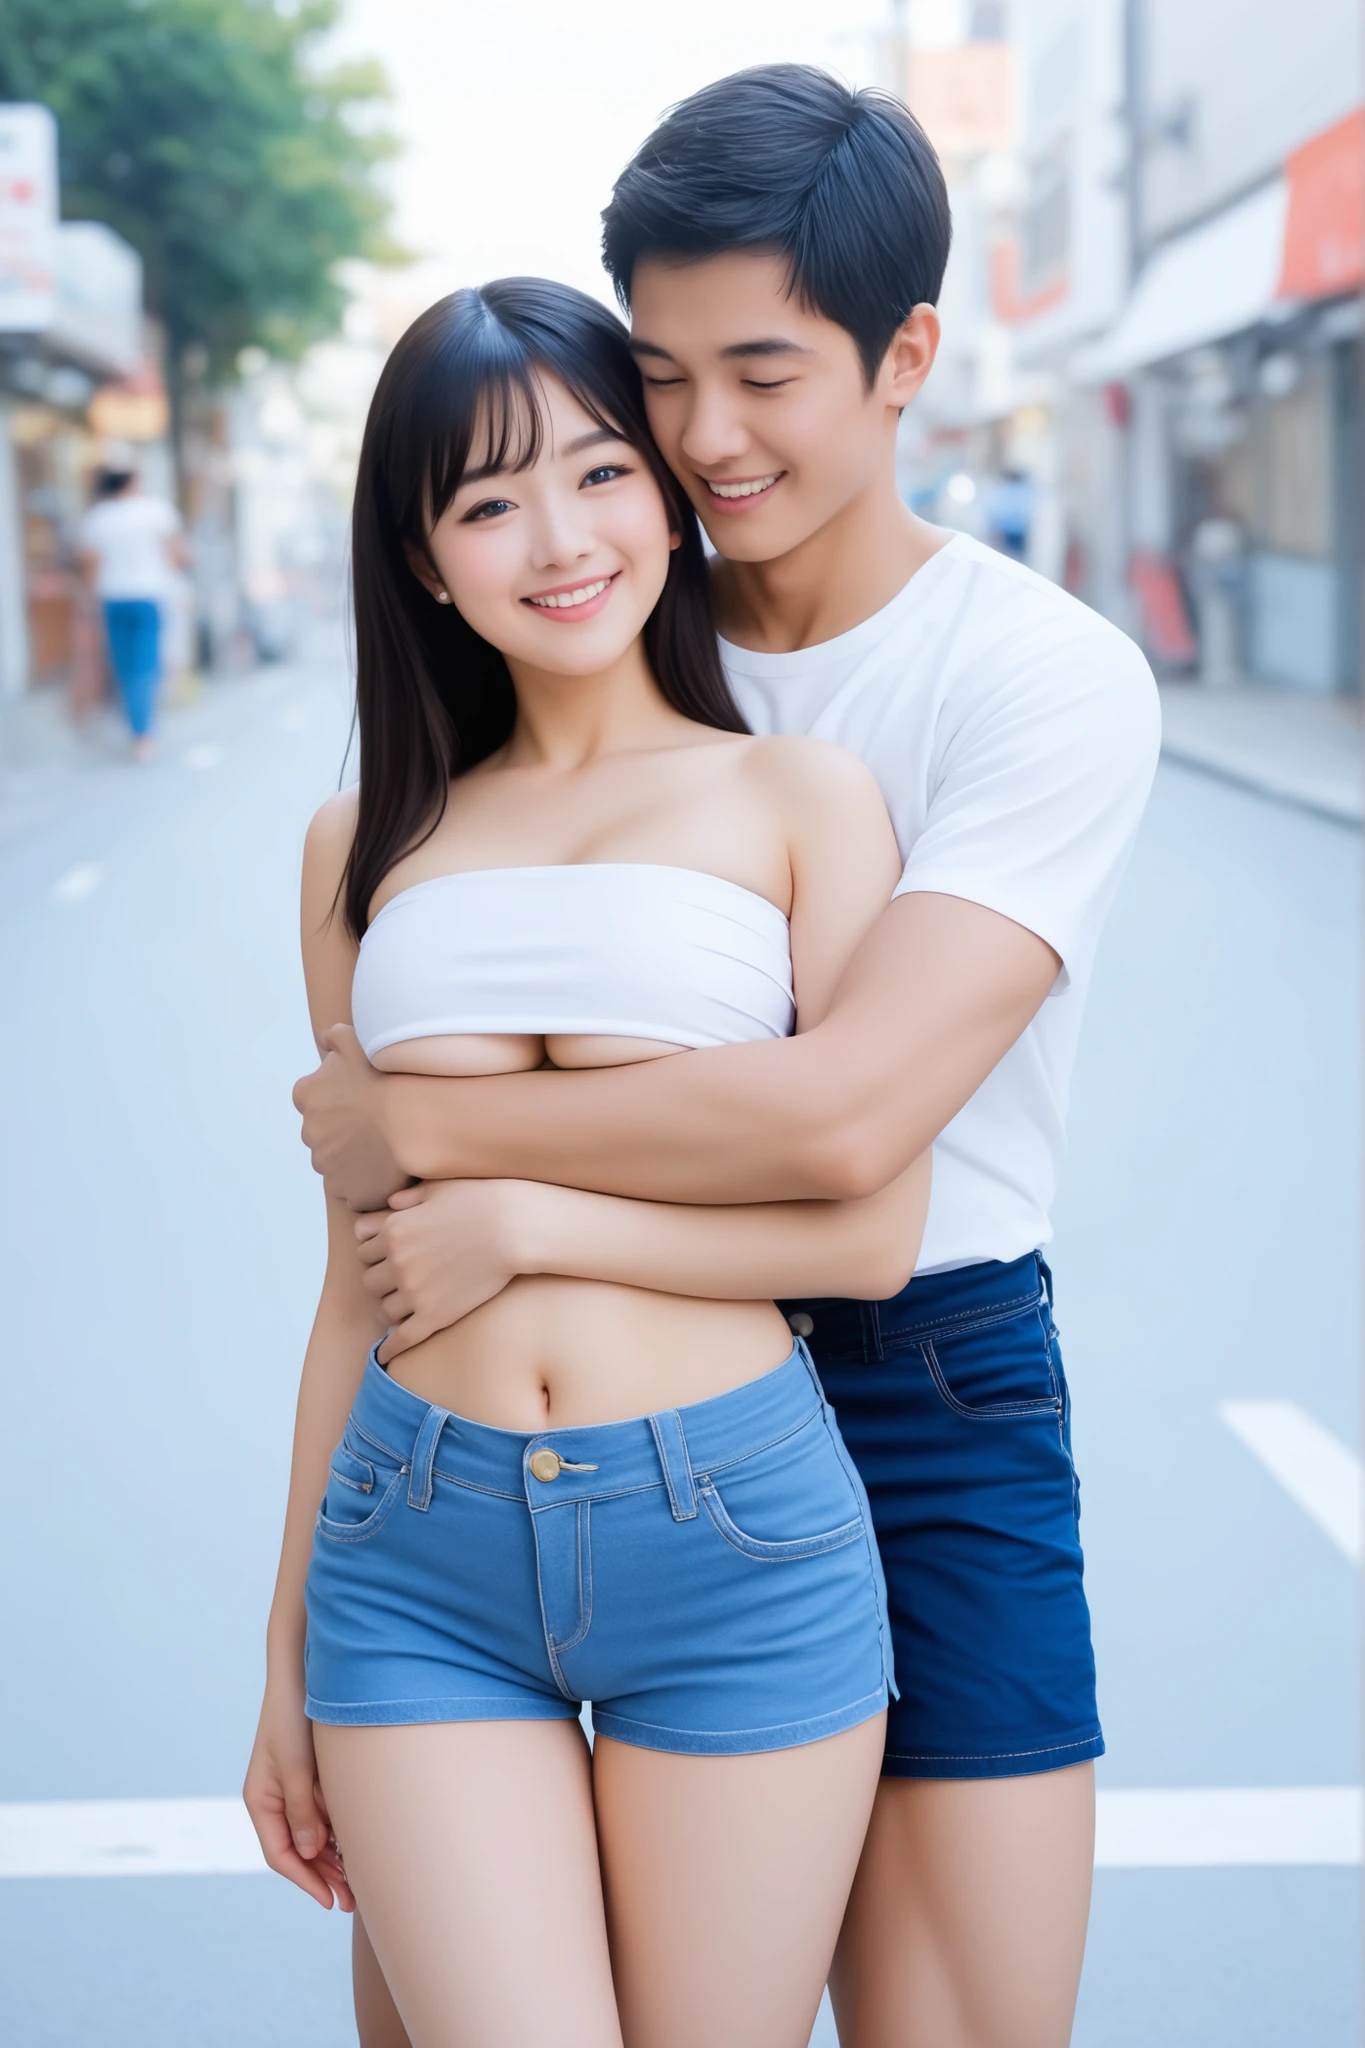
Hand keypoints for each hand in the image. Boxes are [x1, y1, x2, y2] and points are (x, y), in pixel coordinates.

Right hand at [244, 1678, 353, 1911]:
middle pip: (297, 1851)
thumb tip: (308, 1852)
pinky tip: (356, 1848)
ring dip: (331, 1860)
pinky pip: (321, 1816)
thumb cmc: (295, 1717)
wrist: (302, 1674)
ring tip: (358, 1883)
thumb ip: (301, 1810)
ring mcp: (291, 1790)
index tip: (330, 1899)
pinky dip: (336, 1835)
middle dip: (322, 1877)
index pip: (280, 1854)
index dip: (305, 1880)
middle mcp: (273, 1800)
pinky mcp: (308, 1779)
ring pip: (310, 1837)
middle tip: (352, 1900)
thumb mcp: (297, 1766)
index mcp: (260, 1800)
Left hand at [293, 1024, 405, 1210]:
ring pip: (338, 1162)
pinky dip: (366, 1183)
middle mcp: (309, 1132)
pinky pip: (354, 1189)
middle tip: (380, 1125)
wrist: (411, 1119)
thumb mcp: (357, 1042)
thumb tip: (325, 1038)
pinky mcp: (346, 1190)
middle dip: (346, 1132)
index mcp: (307, 1095)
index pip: (315, 1101)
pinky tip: (388, 1170)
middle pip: (325, 1134)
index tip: (364, 1102)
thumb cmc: (386, 1077)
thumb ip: (336, 1037)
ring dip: (356, 1158)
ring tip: (388, 1149)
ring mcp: (326, 1165)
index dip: (340, 1102)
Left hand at [354, 1178, 537, 1361]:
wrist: (514, 1228)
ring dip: (392, 1307)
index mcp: (393, 1230)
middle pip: (370, 1281)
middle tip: (400, 1280)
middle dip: (382, 1280)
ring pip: (384, 1309)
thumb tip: (390, 1202)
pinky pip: (402, 1338)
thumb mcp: (438, 1188)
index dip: (376, 1254)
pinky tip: (386, 1356)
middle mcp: (397, 1262)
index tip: (388, 1258)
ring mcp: (414, 1291)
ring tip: (406, 1305)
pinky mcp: (434, 1315)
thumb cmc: (481, 1201)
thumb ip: (409, 1197)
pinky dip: (391, 1348)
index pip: (364, 1251)